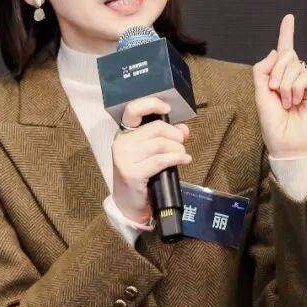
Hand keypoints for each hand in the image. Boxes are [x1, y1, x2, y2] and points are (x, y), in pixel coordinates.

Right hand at [111, 96, 191, 222]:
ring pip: (160, 144)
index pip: (133, 110)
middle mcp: (121, 143)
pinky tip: (184, 159)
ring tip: (181, 154)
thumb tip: (183, 129)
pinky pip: (160, 160)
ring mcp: (125, 158)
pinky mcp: (132, 173)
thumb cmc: (141, 174)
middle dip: (175, 135)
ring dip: (177, 149)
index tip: (167, 108)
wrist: (128, 202)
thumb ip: (166, 137)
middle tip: (181, 143)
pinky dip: (177, 158)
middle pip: (156, 128)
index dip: (151, 104)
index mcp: (123, 134)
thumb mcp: (151, 152)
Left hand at [252, 13, 306, 156]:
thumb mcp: (260, 93)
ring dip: (284, 84)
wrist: (286, 142)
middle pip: (286, 55)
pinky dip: (296, 87)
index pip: (284, 52)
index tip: (289, 17)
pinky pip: (306, 74)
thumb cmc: (273, 123)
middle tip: (274, 91)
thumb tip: (278, 50)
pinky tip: (295, 102)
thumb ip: (263, 69)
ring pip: (295, 64)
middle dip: (276, 71)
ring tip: (286, 102)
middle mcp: (296, 78)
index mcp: (281, 78)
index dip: (286, 34)